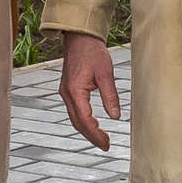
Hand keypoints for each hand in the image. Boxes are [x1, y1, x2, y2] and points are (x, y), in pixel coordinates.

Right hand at [57, 31, 121, 149]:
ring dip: (87, 130)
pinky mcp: (68, 90)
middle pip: (77, 123)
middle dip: (91, 136)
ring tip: (101, 138)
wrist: (79, 37)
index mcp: (75, 91)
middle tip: (106, 145)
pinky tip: (93, 123)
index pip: (84, 120)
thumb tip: (115, 116)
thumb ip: (110, 96)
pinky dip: (83, 120)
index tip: (107, 143)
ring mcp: (66, 92)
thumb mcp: (106, 73)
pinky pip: (74, 110)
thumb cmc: (92, 51)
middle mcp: (67, 94)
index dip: (95, 134)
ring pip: (74, 118)